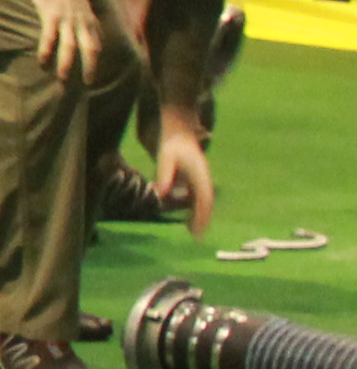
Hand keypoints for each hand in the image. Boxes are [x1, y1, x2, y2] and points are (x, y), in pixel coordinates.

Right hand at [23, 0, 99, 82]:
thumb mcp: (84, 6)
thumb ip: (89, 21)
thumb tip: (95, 35)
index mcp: (90, 19)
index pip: (97, 42)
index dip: (96, 59)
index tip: (92, 73)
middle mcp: (82, 20)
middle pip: (89, 47)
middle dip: (89, 66)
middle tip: (86, 82)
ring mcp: (67, 18)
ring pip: (69, 45)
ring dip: (66, 63)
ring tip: (62, 78)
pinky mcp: (51, 15)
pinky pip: (49, 37)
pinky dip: (46, 50)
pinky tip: (42, 61)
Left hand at [152, 116, 215, 233]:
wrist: (179, 131)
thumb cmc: (172, 144)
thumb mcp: (165, 158)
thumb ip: (164, 175)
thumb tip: (161, 194)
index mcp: (200, 175)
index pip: (204, 200)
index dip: (202, 216)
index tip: (198, 230)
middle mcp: (204, 179)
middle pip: (206, 203)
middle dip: (203, 220)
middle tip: (197, 237)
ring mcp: (201, 179)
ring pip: (203, 201)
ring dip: (199, 215)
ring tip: (192, 232)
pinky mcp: (195, 178)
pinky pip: (197, 197)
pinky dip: (194, 208)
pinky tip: (187, 218)